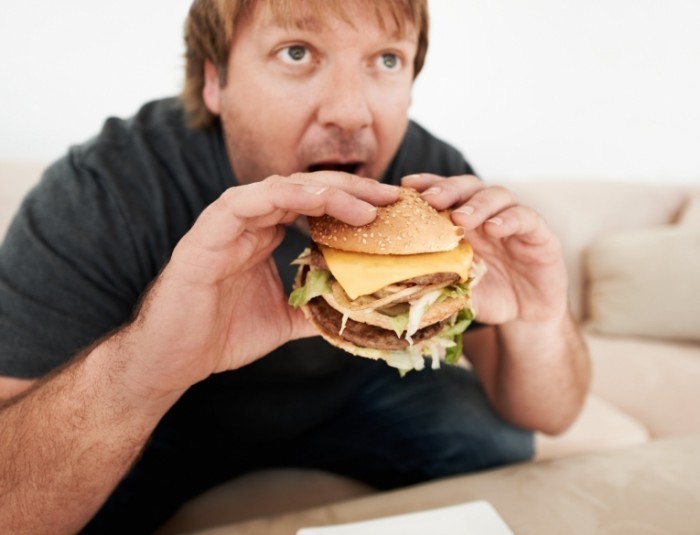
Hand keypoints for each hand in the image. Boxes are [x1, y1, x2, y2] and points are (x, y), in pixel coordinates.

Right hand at [123, 173, 398, 393]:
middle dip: (352, 188)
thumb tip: (358, 308)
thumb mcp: (284, 319)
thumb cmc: (221, 334)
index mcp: (266, 234)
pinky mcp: (206, 234)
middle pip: (306, 188)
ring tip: (366, 206)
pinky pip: (243, 202)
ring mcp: (227, 224)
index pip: (316, 204)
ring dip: (326, 192)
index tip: (392, 210)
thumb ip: (315, 304)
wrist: (172, 358)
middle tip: (392, 197)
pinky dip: (281, 197)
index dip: (355, 201)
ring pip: (281, 188)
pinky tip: (317, 202)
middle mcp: (250, 222)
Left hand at [403, 174, 567, 325]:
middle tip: (431, 200)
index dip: (427, 185)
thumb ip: (437, 277)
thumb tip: (401, 278)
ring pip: (497, 196)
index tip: (406, 186)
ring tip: (460, 219)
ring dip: (477, 205)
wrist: (526, 316)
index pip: (445, 193)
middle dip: (448, 190)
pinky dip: (509, 220)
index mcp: (464, 221)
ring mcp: (515, 221)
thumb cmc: (487, 296)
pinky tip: (494, 228)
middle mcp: (488, 214)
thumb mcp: (457, 287)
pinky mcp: (540, 234)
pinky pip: (526, 218)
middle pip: (468, 187)